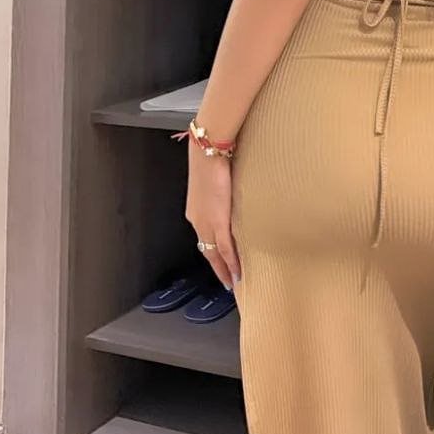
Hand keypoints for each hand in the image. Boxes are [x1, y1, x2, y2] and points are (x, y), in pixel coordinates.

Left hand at [185, 147, 240, 288]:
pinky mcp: (218, 220)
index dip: (212, 253)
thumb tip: (229, 195)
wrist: (208, 151)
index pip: (204, 238)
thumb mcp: (213, 180)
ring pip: (215, 253)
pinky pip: (225, 248)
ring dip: (224, 269)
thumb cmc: (211, 158)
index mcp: (195, 212)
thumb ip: (219, 193)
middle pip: (207, 251)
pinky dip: (231, 262)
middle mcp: (197, 220)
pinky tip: (238, 272)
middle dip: (217, 268)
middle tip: (227, 282)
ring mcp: (206, 222)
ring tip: (233, 281)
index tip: (220, 264)